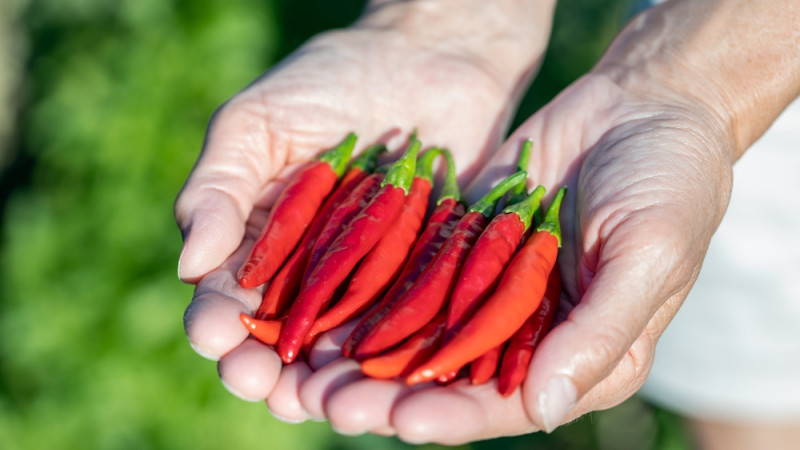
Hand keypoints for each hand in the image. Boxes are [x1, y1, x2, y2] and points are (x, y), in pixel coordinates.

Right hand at [175, 0, 552, 409]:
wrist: (428, 55)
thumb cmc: (329, 80)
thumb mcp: (257, 122)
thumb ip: (218, 188)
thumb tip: (189, 267)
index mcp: (258, 241)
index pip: (227, 296)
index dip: (216, 322)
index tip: (215, 337)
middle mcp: (310, 273)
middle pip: (279, 336)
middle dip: (264, 366)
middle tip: (261, 384)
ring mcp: (368, 279)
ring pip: (340, 344)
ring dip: (324, 378)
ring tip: (316, 401)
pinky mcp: (425, 276)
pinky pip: (408, 322)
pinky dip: (394, 352)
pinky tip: (384, 375)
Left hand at [307, 72, 733, 442]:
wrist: (644, 105)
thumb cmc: (671, 185)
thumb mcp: (650, 256)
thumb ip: (598, 334)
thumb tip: (541, 411)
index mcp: (581, 355)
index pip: (508, 402)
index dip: (452, 416)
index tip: (399, 421)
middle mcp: (528, 331)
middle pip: (448, 375)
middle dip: (388, 392)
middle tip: (327, 401)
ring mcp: (490, 286)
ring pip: (417, 329)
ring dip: (364, 349)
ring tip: (305, 366)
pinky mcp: (464, 244)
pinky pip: (412, 270)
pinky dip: (370, 288)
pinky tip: (325, 299)